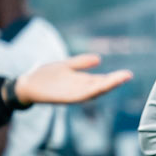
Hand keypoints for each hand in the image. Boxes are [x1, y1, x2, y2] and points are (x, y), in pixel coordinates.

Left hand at [15, 55, 132, 106]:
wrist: (28, 84)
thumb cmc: (46, 76)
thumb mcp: (66, 66)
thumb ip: (81, 63)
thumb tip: (99, 58)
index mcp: (82, 82)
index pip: (102, 81)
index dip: (115, 78)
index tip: (127, 74)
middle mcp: (80, 90)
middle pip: (101, 86)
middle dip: (114, 82)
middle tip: (128, 75)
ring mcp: (73, 94)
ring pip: (93, 92)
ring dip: (106, 87)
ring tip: (118, 80)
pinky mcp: (65, 98)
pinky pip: (80, 96)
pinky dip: (90, 92)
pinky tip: (99, 87)